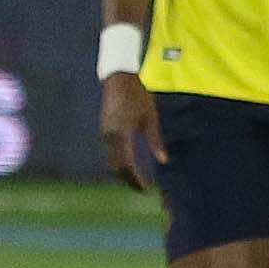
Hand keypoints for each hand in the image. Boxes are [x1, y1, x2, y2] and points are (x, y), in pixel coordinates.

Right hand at [99, 72, 163, 191]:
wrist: (118, 79)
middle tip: (141, 188)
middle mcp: (110, 137)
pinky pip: (110, 153)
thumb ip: (156, 140)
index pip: (127, 164)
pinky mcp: (104, 132)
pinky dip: (118, 162)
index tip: (145, 187)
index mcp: (123, 134)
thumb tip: (164, 161)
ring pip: (111, 161)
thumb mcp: (151, 117)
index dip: (136, 179)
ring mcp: (104, 134)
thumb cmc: (138, 96)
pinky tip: (128, 164)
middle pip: (117, 167)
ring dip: (122, 172)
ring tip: (135, 179)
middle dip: (128, 179)